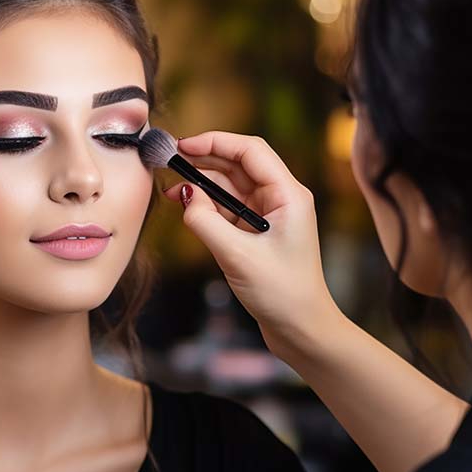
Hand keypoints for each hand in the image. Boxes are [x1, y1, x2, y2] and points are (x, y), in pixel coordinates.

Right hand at [163, 131, 340, 351]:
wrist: (301, 330)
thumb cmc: (282, 294)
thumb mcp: (237, 255)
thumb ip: (206, 221)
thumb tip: (183, 196)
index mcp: (289, 195)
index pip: (251, 151)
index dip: (216, 142)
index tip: (185, 146)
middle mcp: (280, 198)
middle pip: (238, 165)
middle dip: (204, 161)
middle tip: (170, 162)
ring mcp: (268, 215)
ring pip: (230, 187)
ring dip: (202, 185)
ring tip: (171, 189)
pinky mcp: (256, 232)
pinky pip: (228, 209)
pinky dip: (207, 206)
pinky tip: (186, 207)